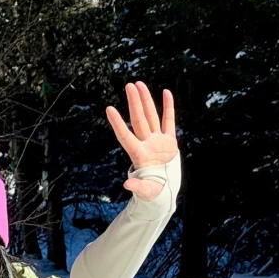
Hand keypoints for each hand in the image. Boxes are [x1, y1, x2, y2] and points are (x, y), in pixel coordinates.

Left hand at [105, 82, 177, 200]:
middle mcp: (146, 144)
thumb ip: (138, 188)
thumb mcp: (146, 192)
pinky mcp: (169, 142)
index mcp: (139, 155)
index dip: (118, 123)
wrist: (163, 191)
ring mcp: (158, 141)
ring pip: (151, 116)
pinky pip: (169, 121)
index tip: (109, 109)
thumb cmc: (153, 193)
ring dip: (145, 100)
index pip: (126, 136)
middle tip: (129, 85)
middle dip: (134, 102)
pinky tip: (165, 92)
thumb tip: (127, 185)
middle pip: (139, 120)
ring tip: (139, 84)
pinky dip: (168, 107)